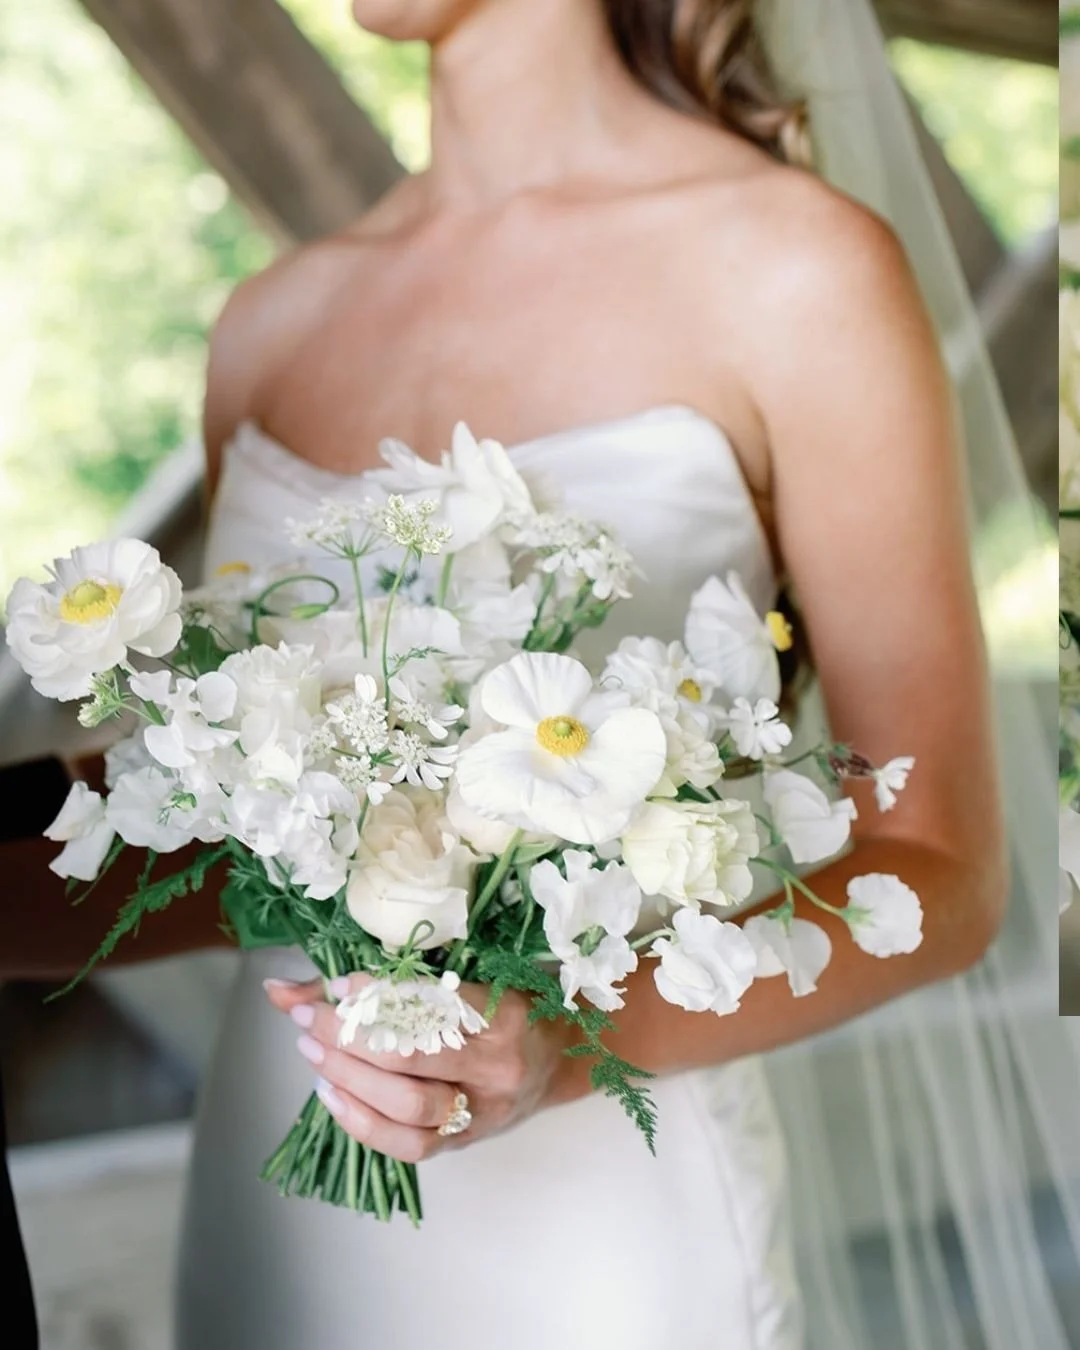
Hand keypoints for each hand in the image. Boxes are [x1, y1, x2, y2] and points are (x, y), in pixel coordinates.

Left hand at [264, 974, 575, 1162]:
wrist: (560, 1056)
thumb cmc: (509, 1004)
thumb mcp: (463, 977)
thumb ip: (381, 981)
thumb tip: (280, 988)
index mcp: (504, 1015)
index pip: (431, 1007)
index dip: (376, 998)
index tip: (337, 985)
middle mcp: (497, 1067)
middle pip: (412, 1058)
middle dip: (349, 1037)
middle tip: (308, 1018)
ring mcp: (483, 1111)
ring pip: (408, 1106)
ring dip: (349, 1078)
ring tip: (313, 1052)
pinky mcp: (465, 1142)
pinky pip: (408, 1145)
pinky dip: (361, 1122)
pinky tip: (331, 1094)